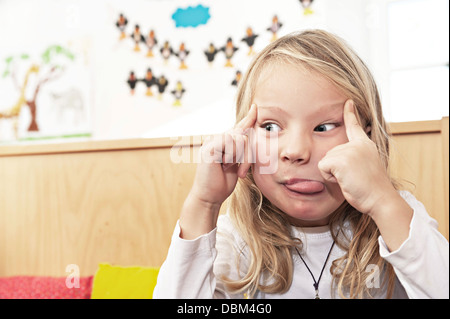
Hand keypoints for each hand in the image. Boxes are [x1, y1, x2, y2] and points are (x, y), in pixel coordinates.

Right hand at [190, 104, 256, 207]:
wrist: (210, 197)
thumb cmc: (222, 183)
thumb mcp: (238, 164)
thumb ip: (242, 149)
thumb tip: (249, 133)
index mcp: (224, 142)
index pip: (239, 127)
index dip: (248, 117)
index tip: (255, 107)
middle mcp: (217, 139)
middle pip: (244, 134)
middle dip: (249, 154)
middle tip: (243, 171)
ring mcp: (212, 142)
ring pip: (240, 138)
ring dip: (242, 157)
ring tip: (232, 168)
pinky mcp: (209, 147)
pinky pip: (230, 141)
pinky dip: (233, 155)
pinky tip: (225, 164)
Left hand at [318, 100, 395, 214]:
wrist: (380, 199)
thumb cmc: (371, 189)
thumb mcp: (365, 167)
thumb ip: (354, 157)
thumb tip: (340, 157)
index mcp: (365, 145)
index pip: (355, 126)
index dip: (350, 114)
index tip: (348, 101)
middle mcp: (358, 144)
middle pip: (330, 152)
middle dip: (335, 168)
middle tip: (353, 177)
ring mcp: (349, 151)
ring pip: (325, 160)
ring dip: (333, 173)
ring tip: (350, 179)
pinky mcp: (341, 159)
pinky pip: (322, 167)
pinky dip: (329, 176)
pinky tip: (344, 180)